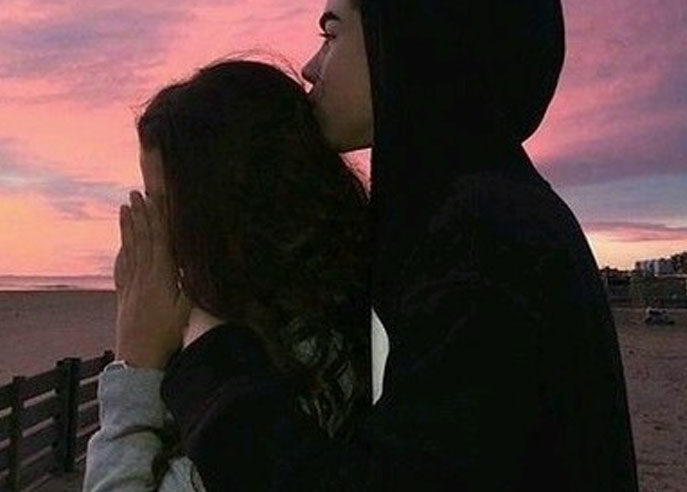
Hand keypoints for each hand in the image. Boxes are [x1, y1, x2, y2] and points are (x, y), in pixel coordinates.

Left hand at [114, 190, 191, 368]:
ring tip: (124, 208)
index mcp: (161, 276)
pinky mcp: (124, 296)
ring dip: (128, 227)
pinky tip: (122, 244)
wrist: (138, 359)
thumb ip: (192, 283)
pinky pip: (122, 267)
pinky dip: (122, 251)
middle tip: (136, 193)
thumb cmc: (166, 335)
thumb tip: (198, 260)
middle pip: (142, 239)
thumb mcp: (187, 310)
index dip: (157, 218)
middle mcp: (143, 276)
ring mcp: (131, 285)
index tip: (154, 198)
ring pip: (130, 249)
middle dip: (141, 215)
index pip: (159, 240)